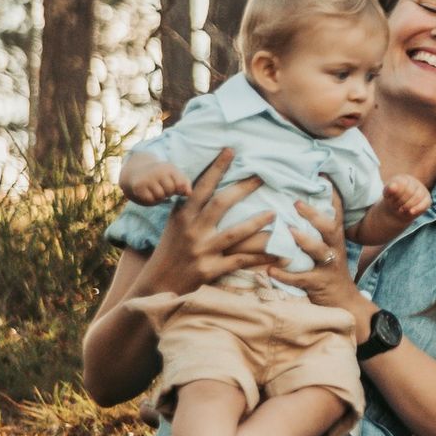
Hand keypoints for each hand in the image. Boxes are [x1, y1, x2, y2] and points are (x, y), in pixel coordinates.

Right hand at [123, 161, 189, 205]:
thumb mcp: (175, 175)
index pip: (181, 184)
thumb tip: (189, 193)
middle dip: (168, 193)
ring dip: (160, 197)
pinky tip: (149, 193)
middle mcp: (158, 171)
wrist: (138, 170)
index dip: (179, 189)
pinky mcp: (138, 186)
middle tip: (163, 188)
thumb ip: (185, 183)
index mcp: (169, 168)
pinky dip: (151, 199)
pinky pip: (150, 200)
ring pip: (160, 196)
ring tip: (156, 190)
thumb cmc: (162, 176)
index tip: (176, 188)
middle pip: (170, 191)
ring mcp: (147, 178)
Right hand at [138, 149, 276, 295]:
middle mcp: (192, 231)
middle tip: (262, 176)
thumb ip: (189, 207)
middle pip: (220, 204)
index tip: (230, 150)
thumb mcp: (174, 225)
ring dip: (256, 223)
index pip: (200, 187)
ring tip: (274, 213)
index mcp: (182, 216)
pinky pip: (241, 261)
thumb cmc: (169, 251)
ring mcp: (202, 251)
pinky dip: (260, 257)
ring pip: (235, 233)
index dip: (216, 168)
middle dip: (242, 188)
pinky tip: (278, 254)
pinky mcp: (210, 270)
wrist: (156, 285)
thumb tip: (202, 182)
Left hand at [271, 190, 367, 328]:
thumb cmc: (329, 269)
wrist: (344, 302)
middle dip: (314, 215)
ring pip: (319, 251)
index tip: (321, 175)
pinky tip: (270, 270)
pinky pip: (301, 278)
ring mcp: (328, 266)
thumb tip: (295, 204)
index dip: (330, 194)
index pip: (336, 212)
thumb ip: (317, 229)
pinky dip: (285, 275)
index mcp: (334, 237)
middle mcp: (334, 249)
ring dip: (305, 241)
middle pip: (329, 228)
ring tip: (289, 233)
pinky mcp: (318, 284)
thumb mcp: (329, 247)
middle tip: (297, 203)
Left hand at [382, 174, 430, 220]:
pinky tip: (411, 212)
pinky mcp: (427, 199)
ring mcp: (422, 190)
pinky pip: (425, 203)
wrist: (398, 209)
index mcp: (404, 178)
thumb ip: (389, 190)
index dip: (396, 195)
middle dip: (401, 201)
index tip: (389, 201)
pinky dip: (418, 208)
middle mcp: (415, 182)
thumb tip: (392, 186)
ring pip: (417, 197)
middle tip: (395, 207)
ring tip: (401, 210)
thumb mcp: (387, 195)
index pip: (402, 185)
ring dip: (408, 206)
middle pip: (410, 191)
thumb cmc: (392, 200)